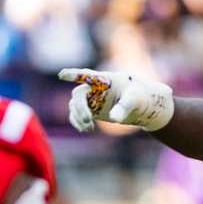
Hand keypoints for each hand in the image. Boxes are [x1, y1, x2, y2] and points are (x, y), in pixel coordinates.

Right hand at [60, 68, 174, 133]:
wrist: (140, 104)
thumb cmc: (139, 96)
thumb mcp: (135, 99)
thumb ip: (124, 107)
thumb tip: (114, 118)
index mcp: (104, 79)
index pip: (87, 75)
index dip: (74, 74)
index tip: (62, 74)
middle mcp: (94, 87)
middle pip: (78, 94)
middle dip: (80, 108)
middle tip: (88, 120)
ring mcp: (91, 98)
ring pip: (74, 106)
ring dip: (78, 117)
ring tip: (88, 128)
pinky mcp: (90, 109)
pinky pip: (76, 115)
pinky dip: (78, 122)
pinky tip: (86, 129)